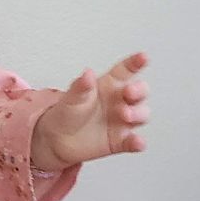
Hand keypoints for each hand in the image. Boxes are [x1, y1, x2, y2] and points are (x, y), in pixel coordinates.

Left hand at [30, 51, 150, 169]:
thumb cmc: (67, 112)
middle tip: (128, 92)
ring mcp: (122, 121)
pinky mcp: (120, 140)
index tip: (143, 57)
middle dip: (139, 90)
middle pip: (140, 91)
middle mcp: (119, 101)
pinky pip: (133, 141)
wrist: (56, 140)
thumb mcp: (71, 97)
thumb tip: (87, 73)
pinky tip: (138, 142)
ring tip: (126, 115)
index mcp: (109, 85)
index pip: (125, 71)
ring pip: (141, 114)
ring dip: (138, 114)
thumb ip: (81, 86)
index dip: (135, 63)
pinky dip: (137, 142)